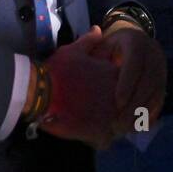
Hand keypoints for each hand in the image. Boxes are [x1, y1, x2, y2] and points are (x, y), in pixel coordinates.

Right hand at [39, 26, 119, 150]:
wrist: (41, 92)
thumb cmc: (58, 70)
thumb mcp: (74, 50)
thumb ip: (90, 41)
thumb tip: (98, 29)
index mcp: (115, 76)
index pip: (131, 86)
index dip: (122, 91)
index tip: (111, 94)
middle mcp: (118, 97)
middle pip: (130, 109)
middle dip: (122, 111)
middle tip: (106, 113)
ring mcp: (111, 116)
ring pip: (121, 127)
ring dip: (113, 128)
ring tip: (101, 127)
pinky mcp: (99, 133)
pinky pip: (106, 142)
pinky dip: (99, 141)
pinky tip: (91, 137)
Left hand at [95, 21, 166, 135]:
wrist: (132, 40)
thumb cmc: (109, 46)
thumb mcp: (100, 43)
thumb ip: (91, 50)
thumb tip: (87, 52)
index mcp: (136, 41)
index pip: (135, 62)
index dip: (128, 82)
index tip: (118, 101)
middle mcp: (154, 54)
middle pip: (148, 81)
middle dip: (134, 104)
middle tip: (118, 123)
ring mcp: (161, 69)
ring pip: (156, 93)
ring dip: (142, 114)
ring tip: (125, 130)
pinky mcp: (163, 82)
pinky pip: (160, 101)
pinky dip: (149, 115)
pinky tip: (136, 127)